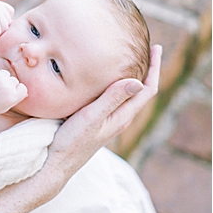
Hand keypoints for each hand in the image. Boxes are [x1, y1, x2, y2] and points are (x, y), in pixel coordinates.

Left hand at [0, 66, 27, 113]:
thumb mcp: (6, 106)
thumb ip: (17, 97)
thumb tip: (26, 91)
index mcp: (13, 97)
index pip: (23, 88)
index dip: (17, 91)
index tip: (9, 94)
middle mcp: (8, 87)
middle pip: (15, 80)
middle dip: (9, 84)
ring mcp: (0, 78)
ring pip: (6, 74)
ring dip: (2, 78)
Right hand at [48, 45, 161, 177]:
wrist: (56, 164)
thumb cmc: (72, 141)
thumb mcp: (92, 117)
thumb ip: (112, 99)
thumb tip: (138, 82)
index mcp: (123, 116)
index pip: (148, 89)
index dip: (154, 68)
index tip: (156, 48)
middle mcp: (120, 118)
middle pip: (142, 91)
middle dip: (148, 69)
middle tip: (149, 48)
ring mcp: (109, 121)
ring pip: (128, 94)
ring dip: (134, 76)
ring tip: (133, 58)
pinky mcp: (98, 121)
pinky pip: (115, 99)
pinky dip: (118, 83)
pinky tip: (106, 77)